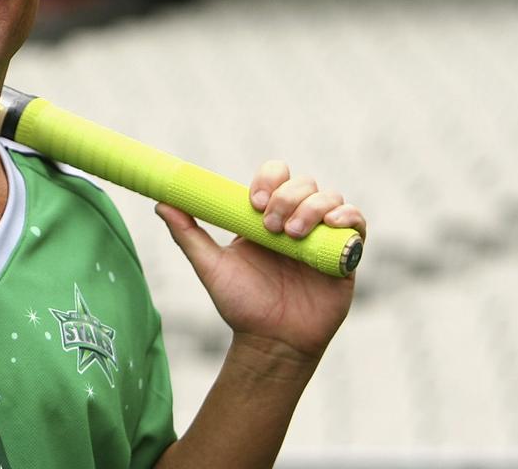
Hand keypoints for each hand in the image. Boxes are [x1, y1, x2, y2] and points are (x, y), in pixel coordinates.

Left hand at [155, 160, 365, 359]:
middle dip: (287, 197)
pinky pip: (357, 222)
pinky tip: (330, 225)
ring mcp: (323, 235)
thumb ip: (188, 234)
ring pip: (330, 196)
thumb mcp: (211, 266)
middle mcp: (296, 220)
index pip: (274, 176)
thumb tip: (161, 203)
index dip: (267, 179)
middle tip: (270, 227)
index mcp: (265, 216)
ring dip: (311, 207)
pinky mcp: (345, 254)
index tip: (253, 202)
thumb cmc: (242, 304)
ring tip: (292, 235)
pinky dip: (347, 216)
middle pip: (303, 182)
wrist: (271, 342)